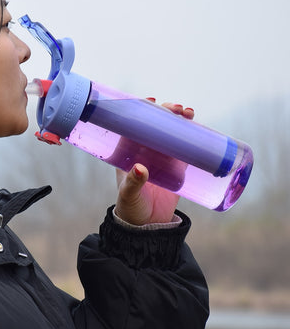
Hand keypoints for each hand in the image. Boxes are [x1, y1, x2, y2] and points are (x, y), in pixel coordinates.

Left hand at [114, 102, 193, 224]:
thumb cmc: (131, 208)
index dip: (141, 110)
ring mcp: (162, 157)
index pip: (133, 125)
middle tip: (175, 109)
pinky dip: (193, 136)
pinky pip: (186, 147)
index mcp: (128, 152)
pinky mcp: (177, 167)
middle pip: (155, 125)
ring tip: (188, 113)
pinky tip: (200, 128)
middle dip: (165, 112)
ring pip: (171, 132)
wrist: (147, 227)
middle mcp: (145, 151)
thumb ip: (133, 183)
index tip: (150, 101)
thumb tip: (141, 169)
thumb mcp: (129, 194)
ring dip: (179, 120)